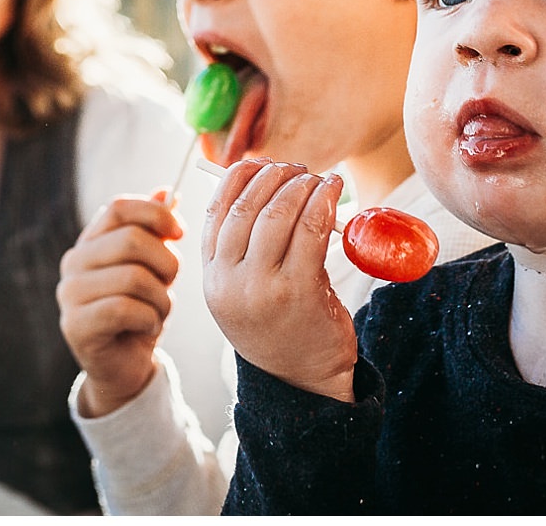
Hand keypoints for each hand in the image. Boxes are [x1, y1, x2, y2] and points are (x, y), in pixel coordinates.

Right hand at [58, 190, 182, 417]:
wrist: (126, 367)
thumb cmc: (140, 311)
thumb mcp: (153, 267)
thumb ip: (155, 230)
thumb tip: (168, 191)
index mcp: (90, 241)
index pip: (119, 207)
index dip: (155, 214)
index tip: (180, 233)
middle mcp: (73, 262)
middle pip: (132, 240)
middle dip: (166, 262)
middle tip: (172, 284)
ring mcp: (70, 294)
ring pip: (133, 277)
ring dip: (161, 298)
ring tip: (159, 310)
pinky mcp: (75, 325)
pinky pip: (125, 309)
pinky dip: (149, 318)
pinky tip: (148, 327)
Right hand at [201, 160, 355, 402]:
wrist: (304, 383)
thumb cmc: (281, 326)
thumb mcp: (246, 289)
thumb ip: (246, 246)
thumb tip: (267, 182)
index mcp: (212, 277)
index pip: (216, 210)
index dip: (240, 177)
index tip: (263, 162)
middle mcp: (228, 282)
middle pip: (247, 207)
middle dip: (275, 177)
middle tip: (299, 169)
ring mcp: (261, 289)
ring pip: (277, 214)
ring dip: (301, 185)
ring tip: (320, 180)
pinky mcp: (298, 293)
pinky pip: (310, 231)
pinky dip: (323, 201)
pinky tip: (333, 191)